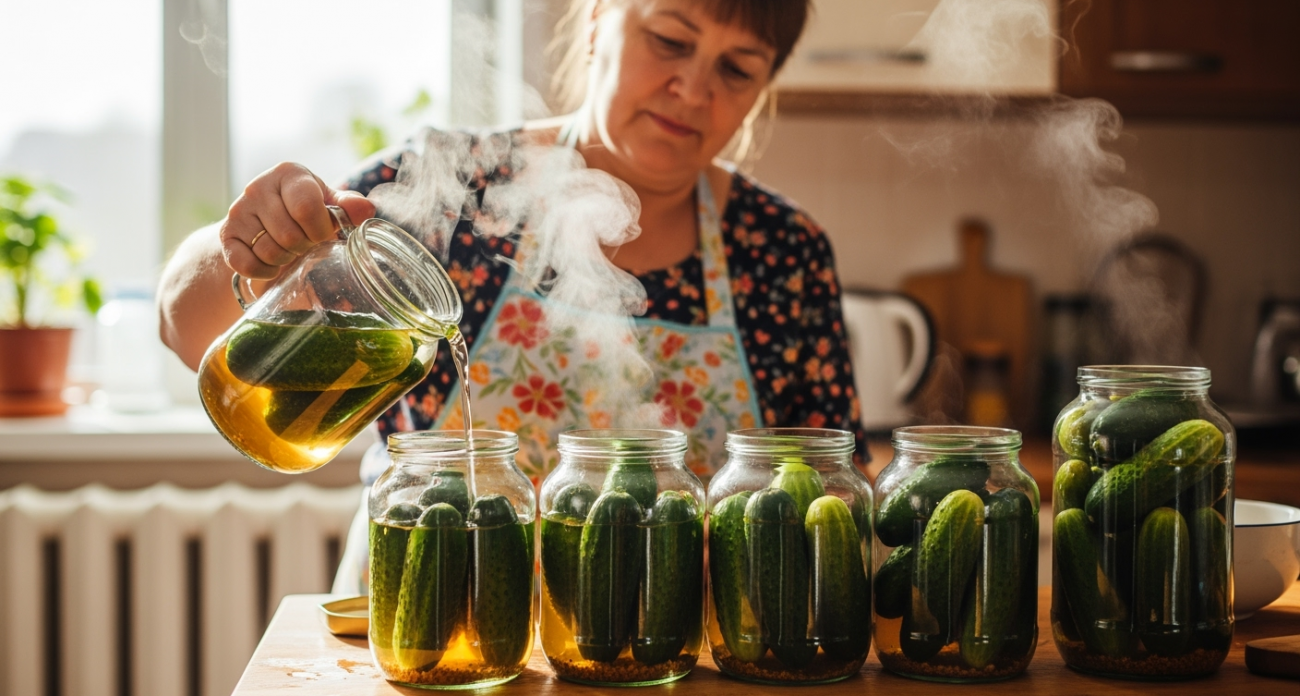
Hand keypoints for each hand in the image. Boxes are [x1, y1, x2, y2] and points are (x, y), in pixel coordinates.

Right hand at [218, 162, 376, 278]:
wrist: (262, 225)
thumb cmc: (303, 211)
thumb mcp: (327, 203)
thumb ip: (347, 206)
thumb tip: (366, 210)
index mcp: (289, 174)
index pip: (307, 207)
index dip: (320, 230)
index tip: (324, 234)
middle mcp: (258, 186)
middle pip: (289, 234)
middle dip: (304, 247)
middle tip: (306, 244)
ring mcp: (238, 210)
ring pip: (269, 251)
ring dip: (286, 260)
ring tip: (290, 251)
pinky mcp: (225, 235)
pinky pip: (247, 264)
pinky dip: (264, 272)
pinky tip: (272, 265)